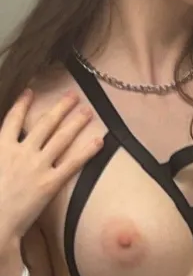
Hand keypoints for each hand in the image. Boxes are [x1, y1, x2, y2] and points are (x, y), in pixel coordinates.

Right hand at [0, 90, 102, 241]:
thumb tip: (4, 142)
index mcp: (1, 148)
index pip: (13, 119)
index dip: (22, 104)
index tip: (30, 91)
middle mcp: (22, 152)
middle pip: (45, 123)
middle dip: (60, 107)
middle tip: (73, 95)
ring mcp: (37, 166)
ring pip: (61, 138)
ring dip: (76, 122)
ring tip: (88, 110)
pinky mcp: (50, 184)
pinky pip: (72, 163)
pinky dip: (87, 151)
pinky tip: (99, 140)